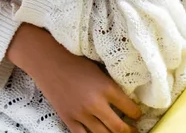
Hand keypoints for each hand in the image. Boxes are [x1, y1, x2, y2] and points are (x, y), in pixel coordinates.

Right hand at [8, 24, 141, 132]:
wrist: (48, 60)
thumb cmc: (74, 59)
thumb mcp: (99, 69)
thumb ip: (111, 84)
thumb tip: (126, 96)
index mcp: (106, 87)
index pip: (130, 109)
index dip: (136, 114)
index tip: (137, 115)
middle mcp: (95, 103)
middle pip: (119, 128)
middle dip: (129, 131)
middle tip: (133, 130)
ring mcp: (80, 114)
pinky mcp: (68, 118)